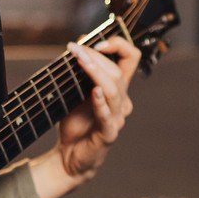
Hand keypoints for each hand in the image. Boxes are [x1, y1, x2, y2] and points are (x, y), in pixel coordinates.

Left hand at [54, 38, 139, 185]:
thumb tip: (79, 42)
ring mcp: (116, 118)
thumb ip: (81, 71)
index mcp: (118, 88)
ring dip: (95, 72)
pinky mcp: (108, 134)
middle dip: (96, 57)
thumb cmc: (74, 124)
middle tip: (75, 48)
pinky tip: (94, 92)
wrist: (68, 156)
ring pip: (114, 90)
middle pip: (118, 72)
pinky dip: (101, 102)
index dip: (118, 45)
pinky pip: (107, 116)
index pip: (131, 58)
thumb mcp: (75, 92)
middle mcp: (121, 102)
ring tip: (79, 60)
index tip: (97, 42)